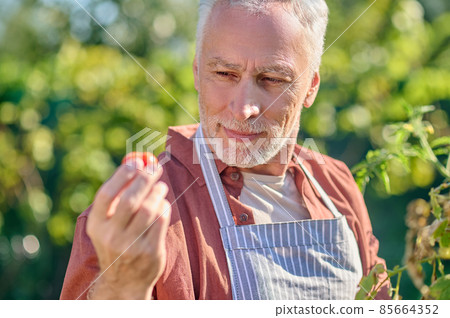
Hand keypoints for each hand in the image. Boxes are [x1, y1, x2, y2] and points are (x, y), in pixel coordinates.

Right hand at [86, 158, 170, 298]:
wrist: (124, 281)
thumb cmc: (117, 242)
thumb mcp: (107, 224)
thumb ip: (118, 196)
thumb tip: (137, 162)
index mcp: (96, 225)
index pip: (106, 194)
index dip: (122, 175)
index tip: (136, 162)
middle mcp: (111, 236)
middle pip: (130, 199)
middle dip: (145, 179)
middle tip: (154, 167)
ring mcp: (131, 245)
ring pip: (149, 208)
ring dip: (157, 191)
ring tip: (161, 186)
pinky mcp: (150, 251)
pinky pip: (161, 220)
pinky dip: (164, 207)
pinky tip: (162, 204)